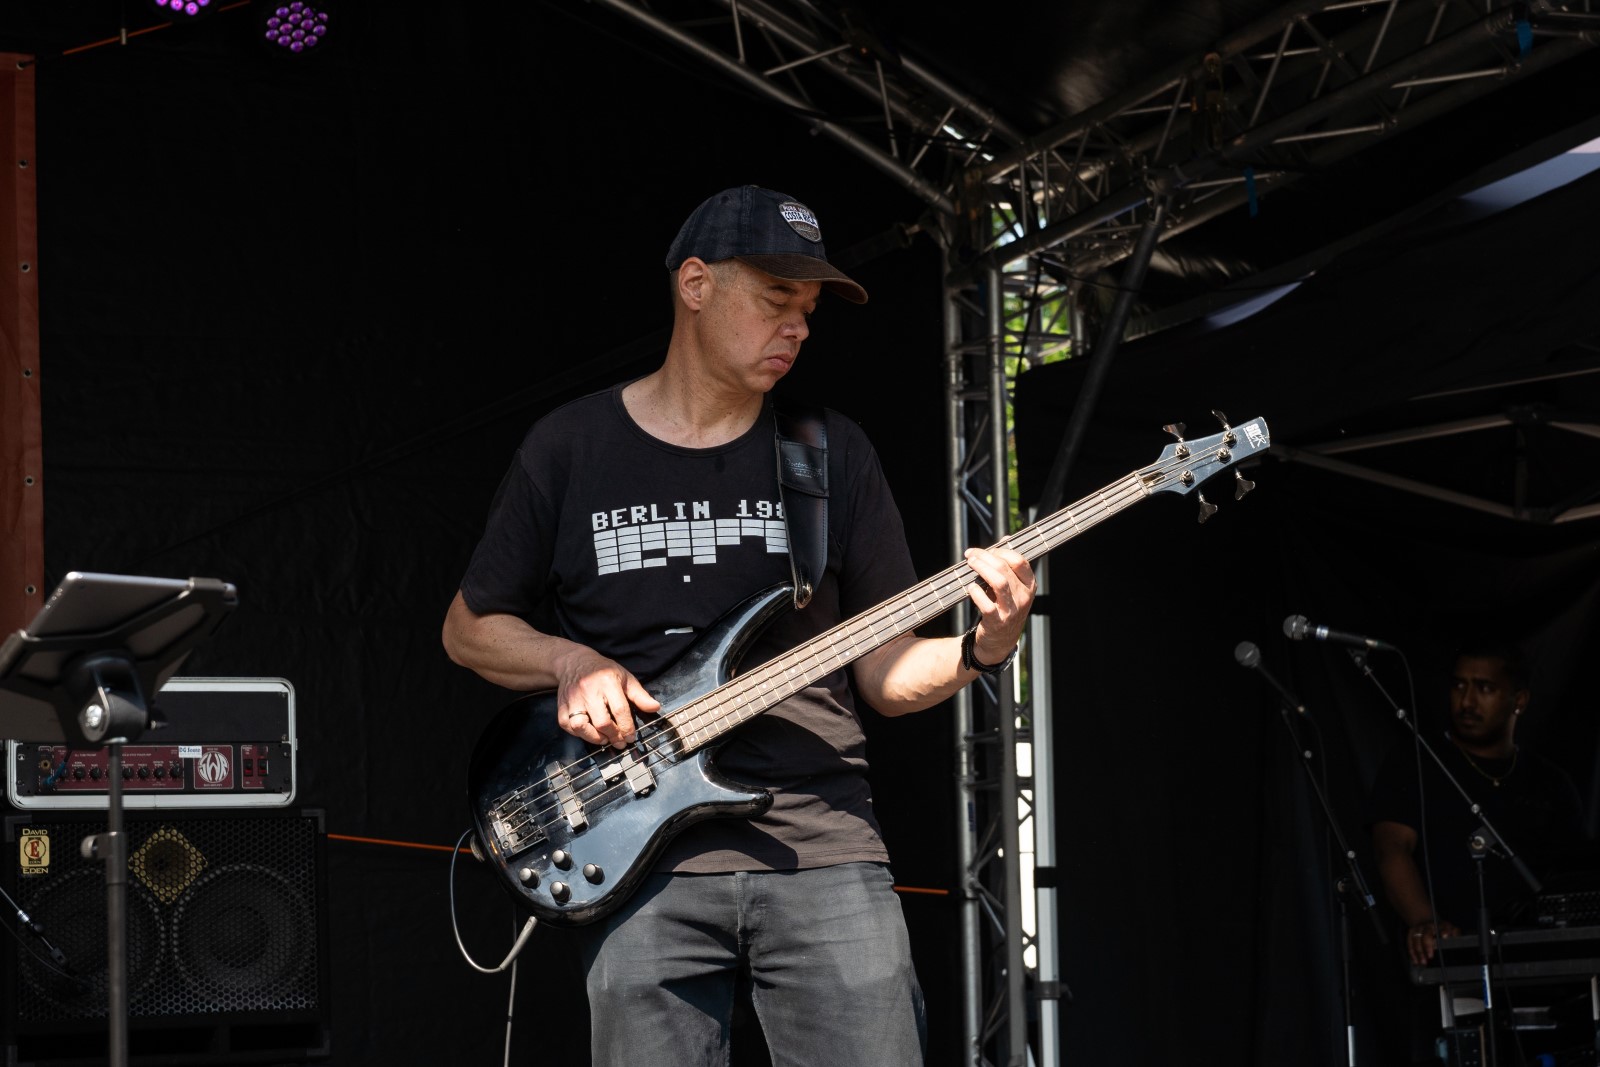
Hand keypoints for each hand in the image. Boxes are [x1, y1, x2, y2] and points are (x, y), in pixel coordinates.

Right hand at [550, 646, 660, 748]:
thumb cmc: (603, 671)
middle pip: (602, 722)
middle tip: (620, 742)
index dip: (627, 727)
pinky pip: (567, 725)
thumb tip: (655, 708)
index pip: (620, 710)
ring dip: (594, 738)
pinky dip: (579, 734)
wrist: (574, 661)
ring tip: (604, 739)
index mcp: (608, 682)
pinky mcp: (561, 705)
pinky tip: (590, 732)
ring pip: (580, 726)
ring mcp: (572, 698)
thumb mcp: (625, 677)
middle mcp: (588, 690)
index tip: (631, 737)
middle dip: (613, 736)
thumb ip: (640, 695)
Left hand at [962, 546, 1035, 666]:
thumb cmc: (1005, 608)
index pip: (1020, 561)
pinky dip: (975, 592)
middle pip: (1005, 568)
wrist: (1000, 641)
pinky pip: (985, 603)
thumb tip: (1006, 539)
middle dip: (985, 557)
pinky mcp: (997, 621)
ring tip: (970, 564)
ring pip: (999, 582)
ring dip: (981, 569)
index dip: (1001, 551)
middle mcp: (1023, 597)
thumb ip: (1009, 564)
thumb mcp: (1013, 587)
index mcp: (1029, 585)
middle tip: (971, 555)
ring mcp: (1011, 610)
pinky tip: (970, 587)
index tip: (987, 549)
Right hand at [1406, 917, 1459, 964]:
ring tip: (1423, 962)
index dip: (1444, 932)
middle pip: (1426, 934)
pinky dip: (1412, 952)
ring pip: (1416, 939)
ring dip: (1419, 951)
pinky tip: (1415, 960)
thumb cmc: (1442, 930)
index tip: (1445, 937)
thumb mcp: (1451, 930)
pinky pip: (1409, 942)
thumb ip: (1455, 934)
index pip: (1443, 927)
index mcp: (1441, 925)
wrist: (1427, 922)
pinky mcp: (1411, 932)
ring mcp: (1418, 928)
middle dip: (1427, 946)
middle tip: (1430, 956)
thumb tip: (1455, 939)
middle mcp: (1428, 925)